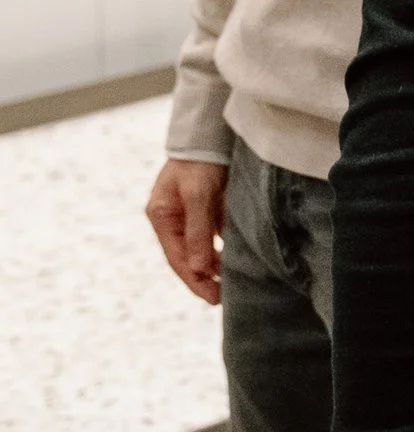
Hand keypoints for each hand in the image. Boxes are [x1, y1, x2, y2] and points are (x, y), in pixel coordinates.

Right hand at [145, 159, 228, 304]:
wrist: (209, 133)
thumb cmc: (200, 162)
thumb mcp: (198, 196)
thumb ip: (198, 231)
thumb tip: (197, 267)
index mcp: (162, 217)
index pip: (177, 258)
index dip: (194, 280)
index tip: (210, 297)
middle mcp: (172, 218)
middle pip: (187, 256)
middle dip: (203, 278)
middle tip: (221, 298)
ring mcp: (188, 213)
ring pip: (201, 247)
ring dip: (213, 265)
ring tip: (230, 285)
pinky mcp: (205, 207)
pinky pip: (213, 234)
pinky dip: (222, 248)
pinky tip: (234, 260)